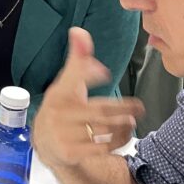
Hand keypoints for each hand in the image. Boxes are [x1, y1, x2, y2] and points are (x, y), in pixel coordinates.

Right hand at [33, 28, 144, 168]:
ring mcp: (62, 134)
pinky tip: (123, 136)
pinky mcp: (70, 152)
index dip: (89, 73)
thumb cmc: (62, 108)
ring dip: (123, 126)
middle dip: (123, 108)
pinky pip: (101, 147)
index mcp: (59, 93)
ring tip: (131, 122)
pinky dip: (118, 141)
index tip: (105, 73)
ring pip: (104, 130)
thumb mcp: (66, 84)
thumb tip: (79, 31)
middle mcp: (58, 113)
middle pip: (100, 110)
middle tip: (138, 107)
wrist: (45, 143)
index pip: (75, 77)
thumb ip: (78, 60)